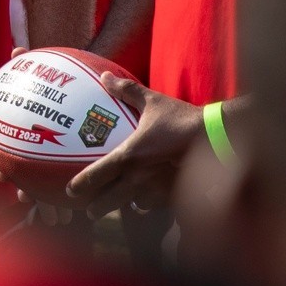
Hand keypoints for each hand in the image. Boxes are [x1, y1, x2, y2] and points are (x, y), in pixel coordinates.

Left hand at [64, 75, 206, 217]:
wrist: (215, 141)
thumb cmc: (181, 120)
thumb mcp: (152, 101)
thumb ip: (126, 90)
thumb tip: (105, 76)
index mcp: (129, 156)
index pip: (97, 175)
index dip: (80, 185)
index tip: (70, 191)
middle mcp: (138, 178)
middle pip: (108, 201)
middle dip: (96, 208)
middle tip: (89, 209)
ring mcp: (156, 191)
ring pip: (133, 207)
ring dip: (125, 206)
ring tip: (121, 205)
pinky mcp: (173, 198)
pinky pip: (155, 206)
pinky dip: (149, 204)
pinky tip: (149, 200)